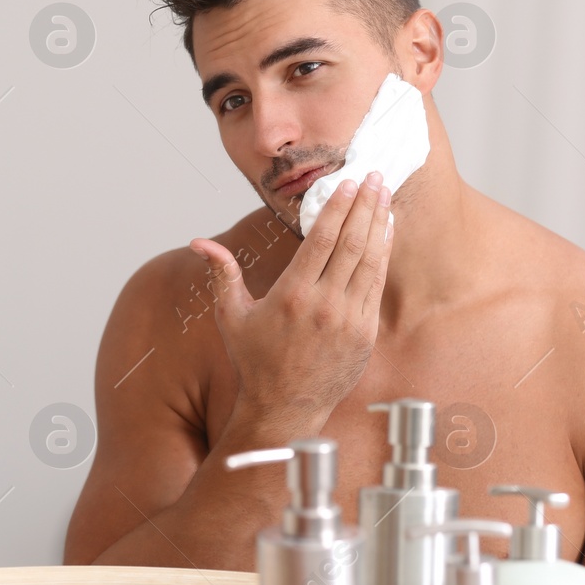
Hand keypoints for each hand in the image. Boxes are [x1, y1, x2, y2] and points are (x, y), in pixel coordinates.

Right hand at [189, 171, 394, 441]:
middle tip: (374, 176)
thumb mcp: (231, 316)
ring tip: (385, 196)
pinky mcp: (365, 333)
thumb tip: (198, 243)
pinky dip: (383, 256)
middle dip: (365, 205)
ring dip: (379, 225)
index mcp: (293, 295)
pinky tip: (385, 234)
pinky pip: (376, 285)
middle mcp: (325, 305)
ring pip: (370, 261)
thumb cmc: (255, 362)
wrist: (284, 408)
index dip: (338, 207)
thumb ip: (222, 273)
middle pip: (352, 243)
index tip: (348, 182)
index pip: (323, 239)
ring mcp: (349, 320)